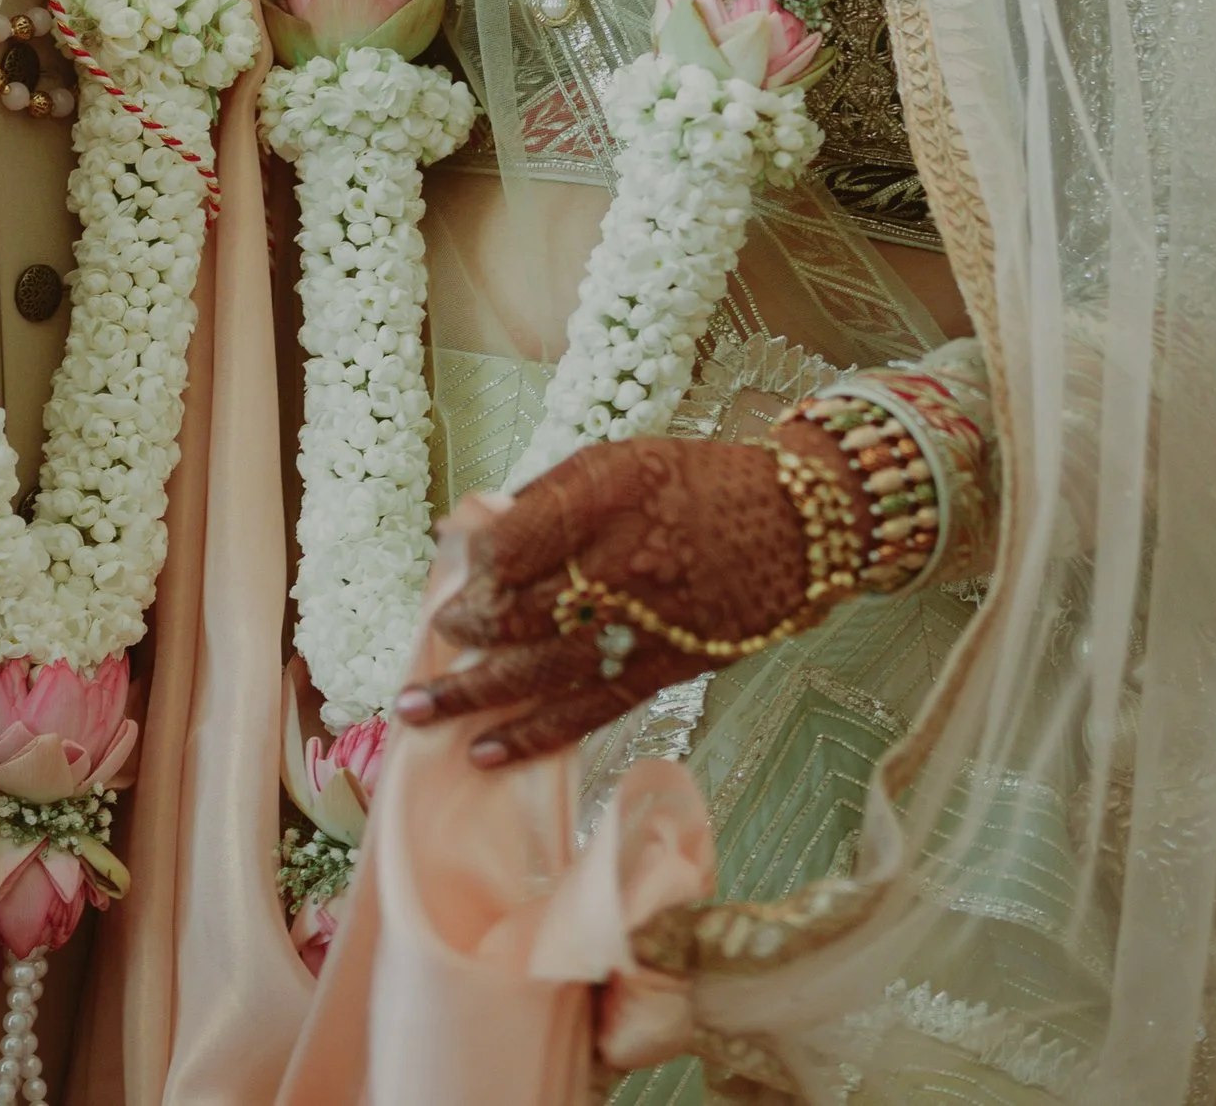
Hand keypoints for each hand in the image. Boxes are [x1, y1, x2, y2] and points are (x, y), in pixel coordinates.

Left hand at [394, 424, 851, 767]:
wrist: (796, 526)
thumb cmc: (696, 483)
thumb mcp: (619, 462)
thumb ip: (543, 496)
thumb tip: (463, 532)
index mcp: (607, 495)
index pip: (514, 541)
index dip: (473, 564)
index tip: (454, 571)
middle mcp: (623, 562)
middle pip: (522, 611)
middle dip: (466, 632)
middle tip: (437, 639)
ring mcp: (644, 626)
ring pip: (542, 672)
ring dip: (474, 695)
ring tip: (419, 713)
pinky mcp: (664, 672)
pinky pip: (587, 712)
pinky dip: (533, 735)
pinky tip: (485, 752)